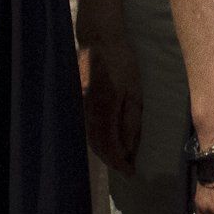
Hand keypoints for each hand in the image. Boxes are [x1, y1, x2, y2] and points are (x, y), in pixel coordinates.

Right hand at [78, 25, 143, 173]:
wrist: (99, 41)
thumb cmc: (122, 63)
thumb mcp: (135, 91)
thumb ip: (131, 122)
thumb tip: (129, 149)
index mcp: (104, 109)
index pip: (109, 145)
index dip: (119, 162)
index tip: (131, 172)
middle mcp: (88, 111)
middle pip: (98, 145)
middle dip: (112, 159)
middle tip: (127, 168)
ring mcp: (80, 107)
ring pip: (91, 137)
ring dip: (105, 151)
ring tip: (121, 158)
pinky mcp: (79, 102)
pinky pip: (88, 127)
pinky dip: (98, 139)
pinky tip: (109, 141)